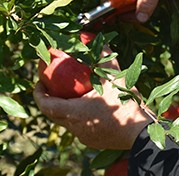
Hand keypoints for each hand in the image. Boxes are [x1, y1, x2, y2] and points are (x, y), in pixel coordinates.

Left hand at [33, 55, 153, 149]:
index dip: (38, 93)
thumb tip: (94, 38)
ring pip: (66, 122)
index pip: (45, 104)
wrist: (140, 132)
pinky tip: (88, 107)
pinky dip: (78, 116)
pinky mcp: (92, 140)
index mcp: (74, 112)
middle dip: (49, 99)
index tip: (39, 82)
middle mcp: (74, 127)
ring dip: (64, 108)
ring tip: (71, 95)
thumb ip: (103, 56)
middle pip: (53, 114)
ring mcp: (83, 136)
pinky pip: (79, 127)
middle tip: (52, 86)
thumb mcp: (115, 77)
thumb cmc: (126, 105)